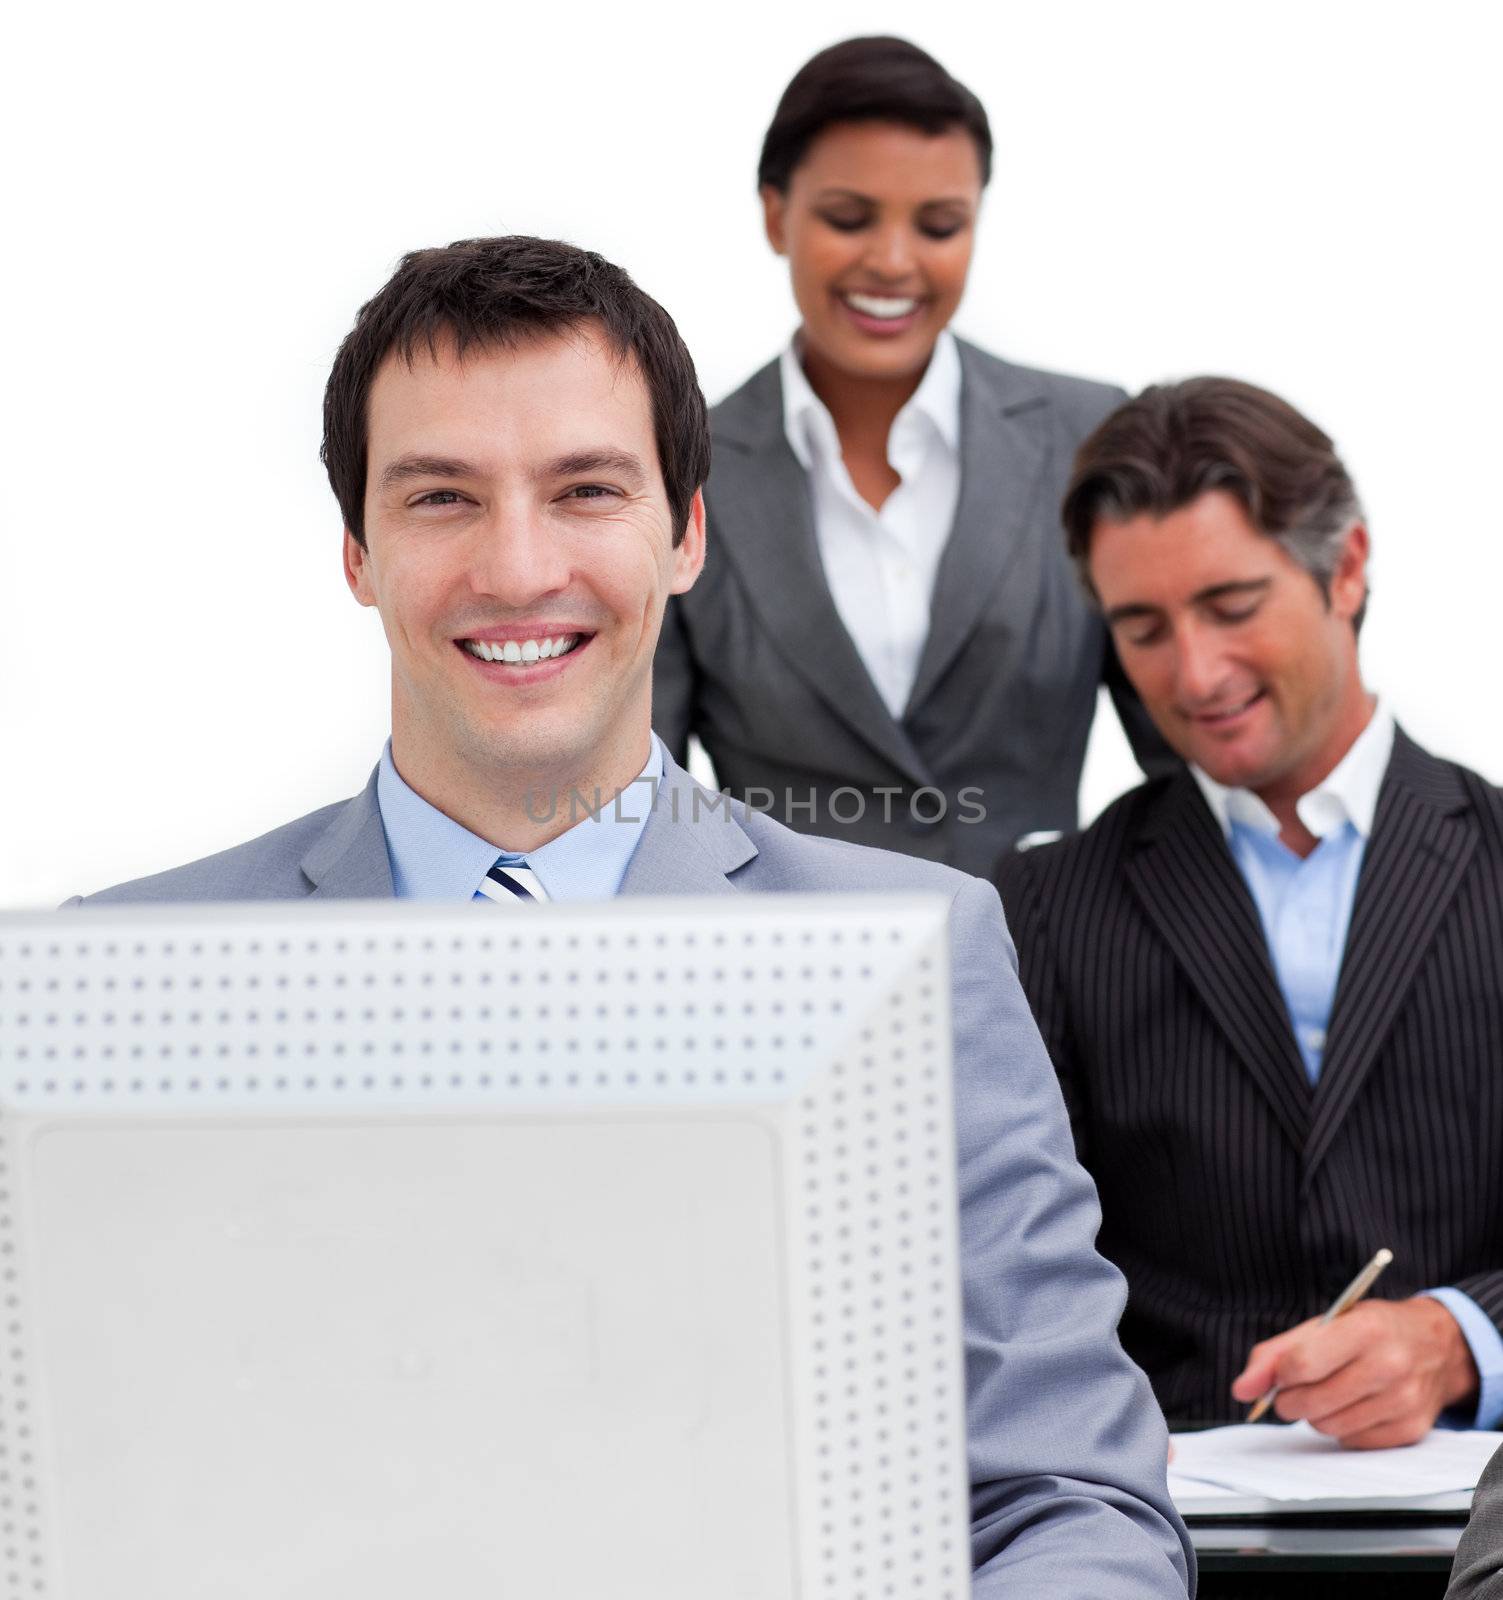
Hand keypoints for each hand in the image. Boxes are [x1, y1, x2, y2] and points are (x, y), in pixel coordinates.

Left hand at [1230, 1298, 1478, 1448]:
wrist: (1435, 1346)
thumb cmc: (1370, 1330)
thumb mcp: (1324, 1325)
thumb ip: (1275, 1353)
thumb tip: (1241, 1390)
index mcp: (1364, 1329)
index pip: (1301, 1364)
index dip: (1281, 1374)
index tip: (1282, 1373)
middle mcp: (1389, 1365)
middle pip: (1311, 1402)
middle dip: (1291, 1399)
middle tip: (1297, 1388)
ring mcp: (1404, 1401)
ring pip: (1328, 1428)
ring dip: (1316, 1415)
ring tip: (1329, 1393)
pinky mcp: (1411, 1429)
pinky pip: (1352, 1442)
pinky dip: (1343, 1429)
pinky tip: (1354, 1407)